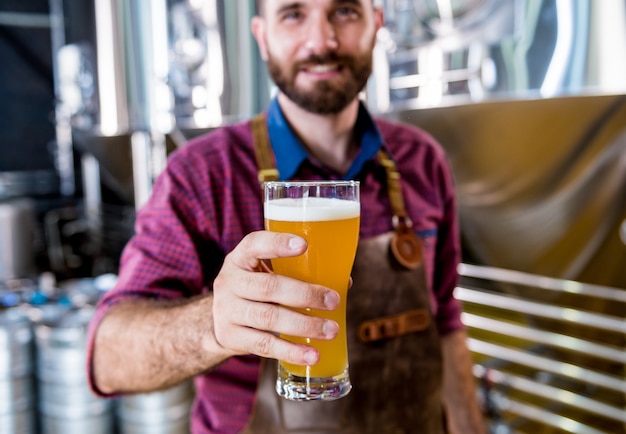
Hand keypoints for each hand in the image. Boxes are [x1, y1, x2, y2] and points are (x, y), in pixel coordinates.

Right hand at [212, 231, 339, 365]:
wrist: (218, 320)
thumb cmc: (255, 290)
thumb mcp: (265, 273)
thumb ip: (298, 273)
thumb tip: (344, 282)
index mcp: (240, 258)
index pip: (255, 244)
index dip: (278, 244)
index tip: (304, 245)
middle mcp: (229, 281)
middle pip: (269, 287)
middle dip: (305, 294)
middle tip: (333, 301)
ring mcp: (226, 310)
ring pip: (268, 318)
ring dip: (304, 325)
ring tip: (330, 330)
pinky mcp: (230, 337)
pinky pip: (264, 345)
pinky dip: (290, 351)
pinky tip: (311, 355)